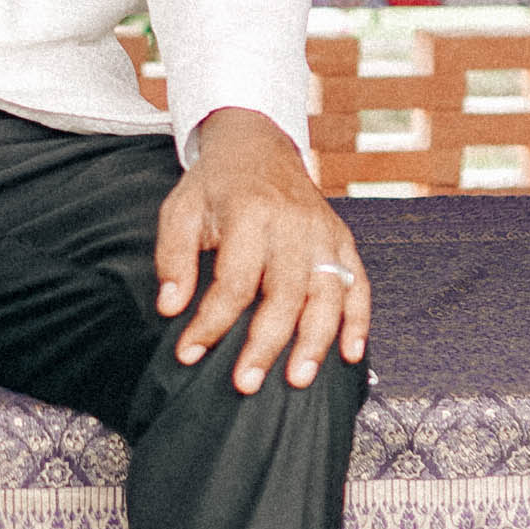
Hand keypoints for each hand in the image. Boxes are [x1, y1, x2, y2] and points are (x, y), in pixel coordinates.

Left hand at [155, 107, 367, 389]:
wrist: (257, 144)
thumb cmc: (215, 185)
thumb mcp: (181, 209)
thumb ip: (173, 257)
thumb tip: (171, 308)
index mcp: (250, 213)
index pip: (234, 282)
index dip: (211, 323)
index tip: (189, 353)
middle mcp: (293, 224)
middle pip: (285, 294)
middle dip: (265, 345)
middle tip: (245, 384)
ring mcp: (324, 232)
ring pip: (327, 296)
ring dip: (315, 342)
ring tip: (297, 380)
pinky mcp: (342, 239)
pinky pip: (358, 284)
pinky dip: (358, 321)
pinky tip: (349, 355)